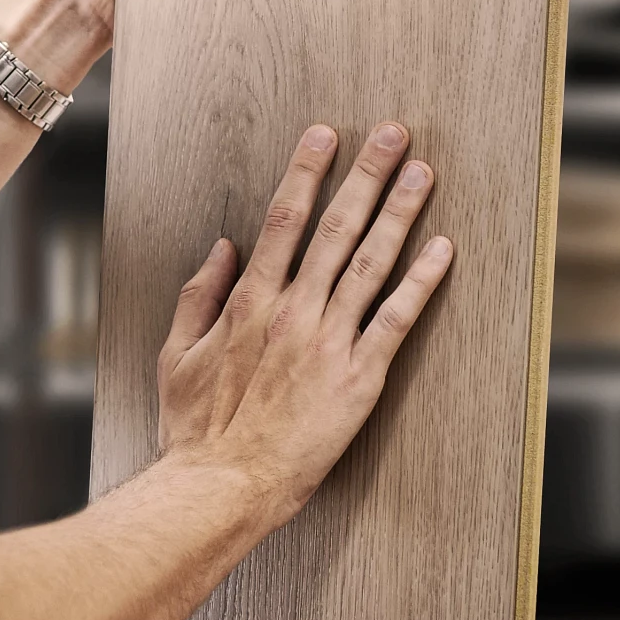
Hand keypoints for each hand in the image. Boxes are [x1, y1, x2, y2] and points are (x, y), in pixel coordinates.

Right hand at [157, 122, 452, 528]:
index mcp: (249, 301)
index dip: (306, 172)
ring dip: (400, 213)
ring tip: (423, 173)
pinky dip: (421, 282)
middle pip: (336, 227)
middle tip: (394, 134)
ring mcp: (328, 342)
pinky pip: (396, 320)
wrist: (221, 485)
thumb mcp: (176, 353)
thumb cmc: (196, 429)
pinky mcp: (358, 378)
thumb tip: (223, 248)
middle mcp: (293, 311)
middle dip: (367, 175)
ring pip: (371, 263)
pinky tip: (443, 251)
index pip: (283, 220)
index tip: (325, 135)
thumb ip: (199, 294)